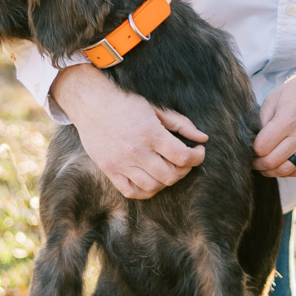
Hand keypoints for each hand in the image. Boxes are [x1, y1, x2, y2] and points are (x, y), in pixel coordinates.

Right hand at [53, 63, 205, 199]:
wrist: (92, 104)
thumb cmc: (127, 104)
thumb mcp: (157, 109)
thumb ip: (182, 124)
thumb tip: (203, 138)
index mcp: (150, 133)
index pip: (183, 157)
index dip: (197, 157)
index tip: (198, 151)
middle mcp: (136, 151)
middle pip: (171, 175)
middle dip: (185, 169)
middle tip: (185, 160)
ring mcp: (121, 164)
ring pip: (153, 186)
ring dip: (167, 180)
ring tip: (169, 168)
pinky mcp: (109, 170)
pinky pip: (132, 192)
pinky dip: (146, 190)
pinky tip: (153, 180)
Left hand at [254, 62, 295, 176]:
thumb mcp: (274, 99)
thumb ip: (262, 121)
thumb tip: (255, 142)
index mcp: (287, 120)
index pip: (262, 147)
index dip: (252, 151)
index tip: (250, 150)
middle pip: (272, 162)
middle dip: (258, 165)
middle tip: (253, 162)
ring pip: (286, 170)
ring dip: (271, 172)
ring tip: (265, 168)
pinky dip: (288, 172)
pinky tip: (281, 166)